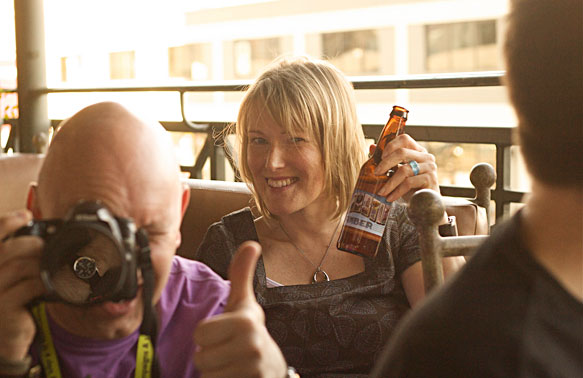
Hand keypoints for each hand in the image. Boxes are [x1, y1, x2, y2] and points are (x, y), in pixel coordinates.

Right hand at [0, 210, 44, 362]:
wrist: (5, 339)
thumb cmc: (11, 304)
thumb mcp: (11, 280)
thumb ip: (18, 260)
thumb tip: (42, 239)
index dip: (6, 222)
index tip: (26, 215)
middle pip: (5, 250)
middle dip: (30, 243)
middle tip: (44, 245)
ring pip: (20, 267)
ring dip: (41, 264)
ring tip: (52, 267)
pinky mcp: (5, 307)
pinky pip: (29, 287)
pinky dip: (44, 283)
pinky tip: (50, 286)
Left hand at [194, 241, 286, 377]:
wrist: (272, 369)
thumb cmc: (250, 333)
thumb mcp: (245, 304)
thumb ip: (241, 274)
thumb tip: (251, 243)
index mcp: (247, 322)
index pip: (200, 333)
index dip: (207, 336)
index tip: (224, 334)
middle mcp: (252, 346)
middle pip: (201, 357)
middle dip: (210, 356)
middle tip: (227, 352)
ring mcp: (253, 370)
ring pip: (207, 375)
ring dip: (215, 372)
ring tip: (231, 365)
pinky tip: (234, 376)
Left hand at [371, 134, 439, 201]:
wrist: (425, 206)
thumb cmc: (410, 188)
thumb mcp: (396, 173)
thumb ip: (386, 160)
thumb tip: (372, 147)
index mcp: (417, 151)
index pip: (404, 139)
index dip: (391, 145)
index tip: (380, 157)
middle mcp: (426, 157)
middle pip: (402, 152)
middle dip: (386, 163)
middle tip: (376, 173)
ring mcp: (430, 167)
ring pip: (405, 170)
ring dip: (390, 183)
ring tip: (381, 192)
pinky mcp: (430, 180)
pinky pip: (409, 183)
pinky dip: (397, 191)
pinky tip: (390, 198)